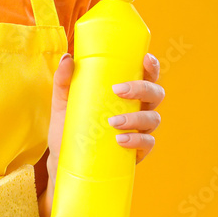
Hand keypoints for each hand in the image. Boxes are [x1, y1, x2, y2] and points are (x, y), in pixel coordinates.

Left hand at [46, 52, 164, 185]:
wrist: (63, 158)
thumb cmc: (68, 125)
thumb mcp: (62, 102)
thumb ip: (63, 80)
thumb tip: (67, 59)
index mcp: (125, 93)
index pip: (146, 76)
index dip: (151, 67)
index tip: (145, 60)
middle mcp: (137, 109)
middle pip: (155, 94)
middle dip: (142, 89)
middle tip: (118, 91)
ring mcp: (138, 130)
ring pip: (153, 118)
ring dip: (136, 118)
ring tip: (113, 122)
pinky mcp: (136, 151)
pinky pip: (147, 144)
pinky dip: (137, 140)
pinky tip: (120, 140)